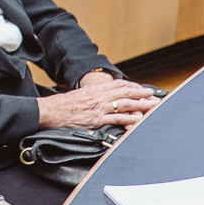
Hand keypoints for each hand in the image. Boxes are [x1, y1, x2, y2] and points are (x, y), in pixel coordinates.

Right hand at [37, 77, 158, 128]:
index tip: (141, 87)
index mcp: (94, 89)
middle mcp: (99, 96)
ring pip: (125, 104)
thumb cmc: (61, 105)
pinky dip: (130, 119)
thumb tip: (100, 98)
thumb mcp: (78, 95)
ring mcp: (99, 108)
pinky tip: (139, 120)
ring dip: (141, 105)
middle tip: (154, 95)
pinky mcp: (97, 119)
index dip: (131, 85)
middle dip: (141, 93)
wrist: (49, 111)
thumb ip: (91, 96)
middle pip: (125, 92)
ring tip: (153, 106)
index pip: (117, 84)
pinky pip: (117, 118)